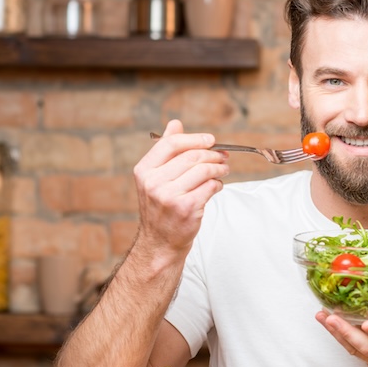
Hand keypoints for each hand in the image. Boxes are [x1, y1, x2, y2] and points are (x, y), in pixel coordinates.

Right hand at [132, 119, 228, 255]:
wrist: (160, 243)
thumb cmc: (161, 208)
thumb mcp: (155, 178)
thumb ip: (165, 151)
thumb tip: (175, 123)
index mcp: (144, 171)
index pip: (171, 143)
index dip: (195, 138)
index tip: (211, 140)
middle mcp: (154, 183)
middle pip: (192, 156)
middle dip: (213, 154)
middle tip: (224, 156)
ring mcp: (169, 196)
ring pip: (203, 170)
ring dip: (219, 167)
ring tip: (224, 169)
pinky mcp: (186, 208)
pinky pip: (210, 187)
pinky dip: (218, 184)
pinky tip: (217, 186)